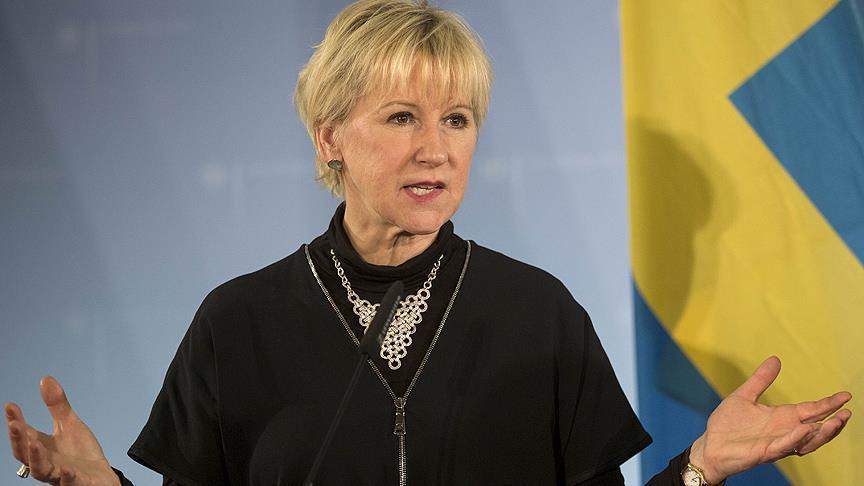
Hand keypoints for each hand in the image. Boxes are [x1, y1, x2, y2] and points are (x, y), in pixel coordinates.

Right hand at [5, 376, 118, 485]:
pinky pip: (69, 483)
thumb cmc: (81, 453)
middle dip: (18, 440)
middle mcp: (47, 462)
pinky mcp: (78, 484)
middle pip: (26, 454)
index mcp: (42, 448)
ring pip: (42, 471)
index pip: (24, 434)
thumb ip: (57, 405)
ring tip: (34, 443)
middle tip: (15, 424)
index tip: (10, 406)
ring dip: (36, 458)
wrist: (100, 477)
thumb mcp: (69, 424)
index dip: (15, 421)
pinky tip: (66, 469)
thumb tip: (45, 379)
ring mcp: (60, 475)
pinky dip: (66, 477)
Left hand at [689, 356, 851, 482]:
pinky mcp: (764, 452)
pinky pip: (784, 446)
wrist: (711, 444)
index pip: (811, 410)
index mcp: (781, 417)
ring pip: (807, 441)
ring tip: (835, 421)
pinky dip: (795, 438)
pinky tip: (804, 428)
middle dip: (833, 421)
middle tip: (847, 412)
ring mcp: (776, 443)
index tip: (846, 395)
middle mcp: (784, 431)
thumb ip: (761, 380)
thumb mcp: (744, 396)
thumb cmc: (727, 425)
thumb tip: (776, 359)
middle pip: (816, 428)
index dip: (828, 404)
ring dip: (822, 433)